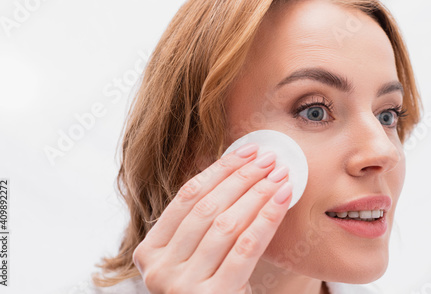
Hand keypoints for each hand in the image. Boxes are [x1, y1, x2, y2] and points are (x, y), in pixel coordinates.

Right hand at [132, 143, 292, 292]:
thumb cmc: (212, 290)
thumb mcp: (196, 258)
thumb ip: (203, 223)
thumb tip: (236, 168)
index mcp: (148, 254)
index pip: (185, 198)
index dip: (219, 170)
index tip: (247, 150)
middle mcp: (158, 270)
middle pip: (207, 209)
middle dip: (242, 178)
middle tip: (270, 159)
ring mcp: (182, 286)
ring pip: (226, 225)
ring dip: (257, 194)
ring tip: (281, 176)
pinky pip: (244, 248)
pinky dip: (266, 219)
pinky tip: (282, 201)